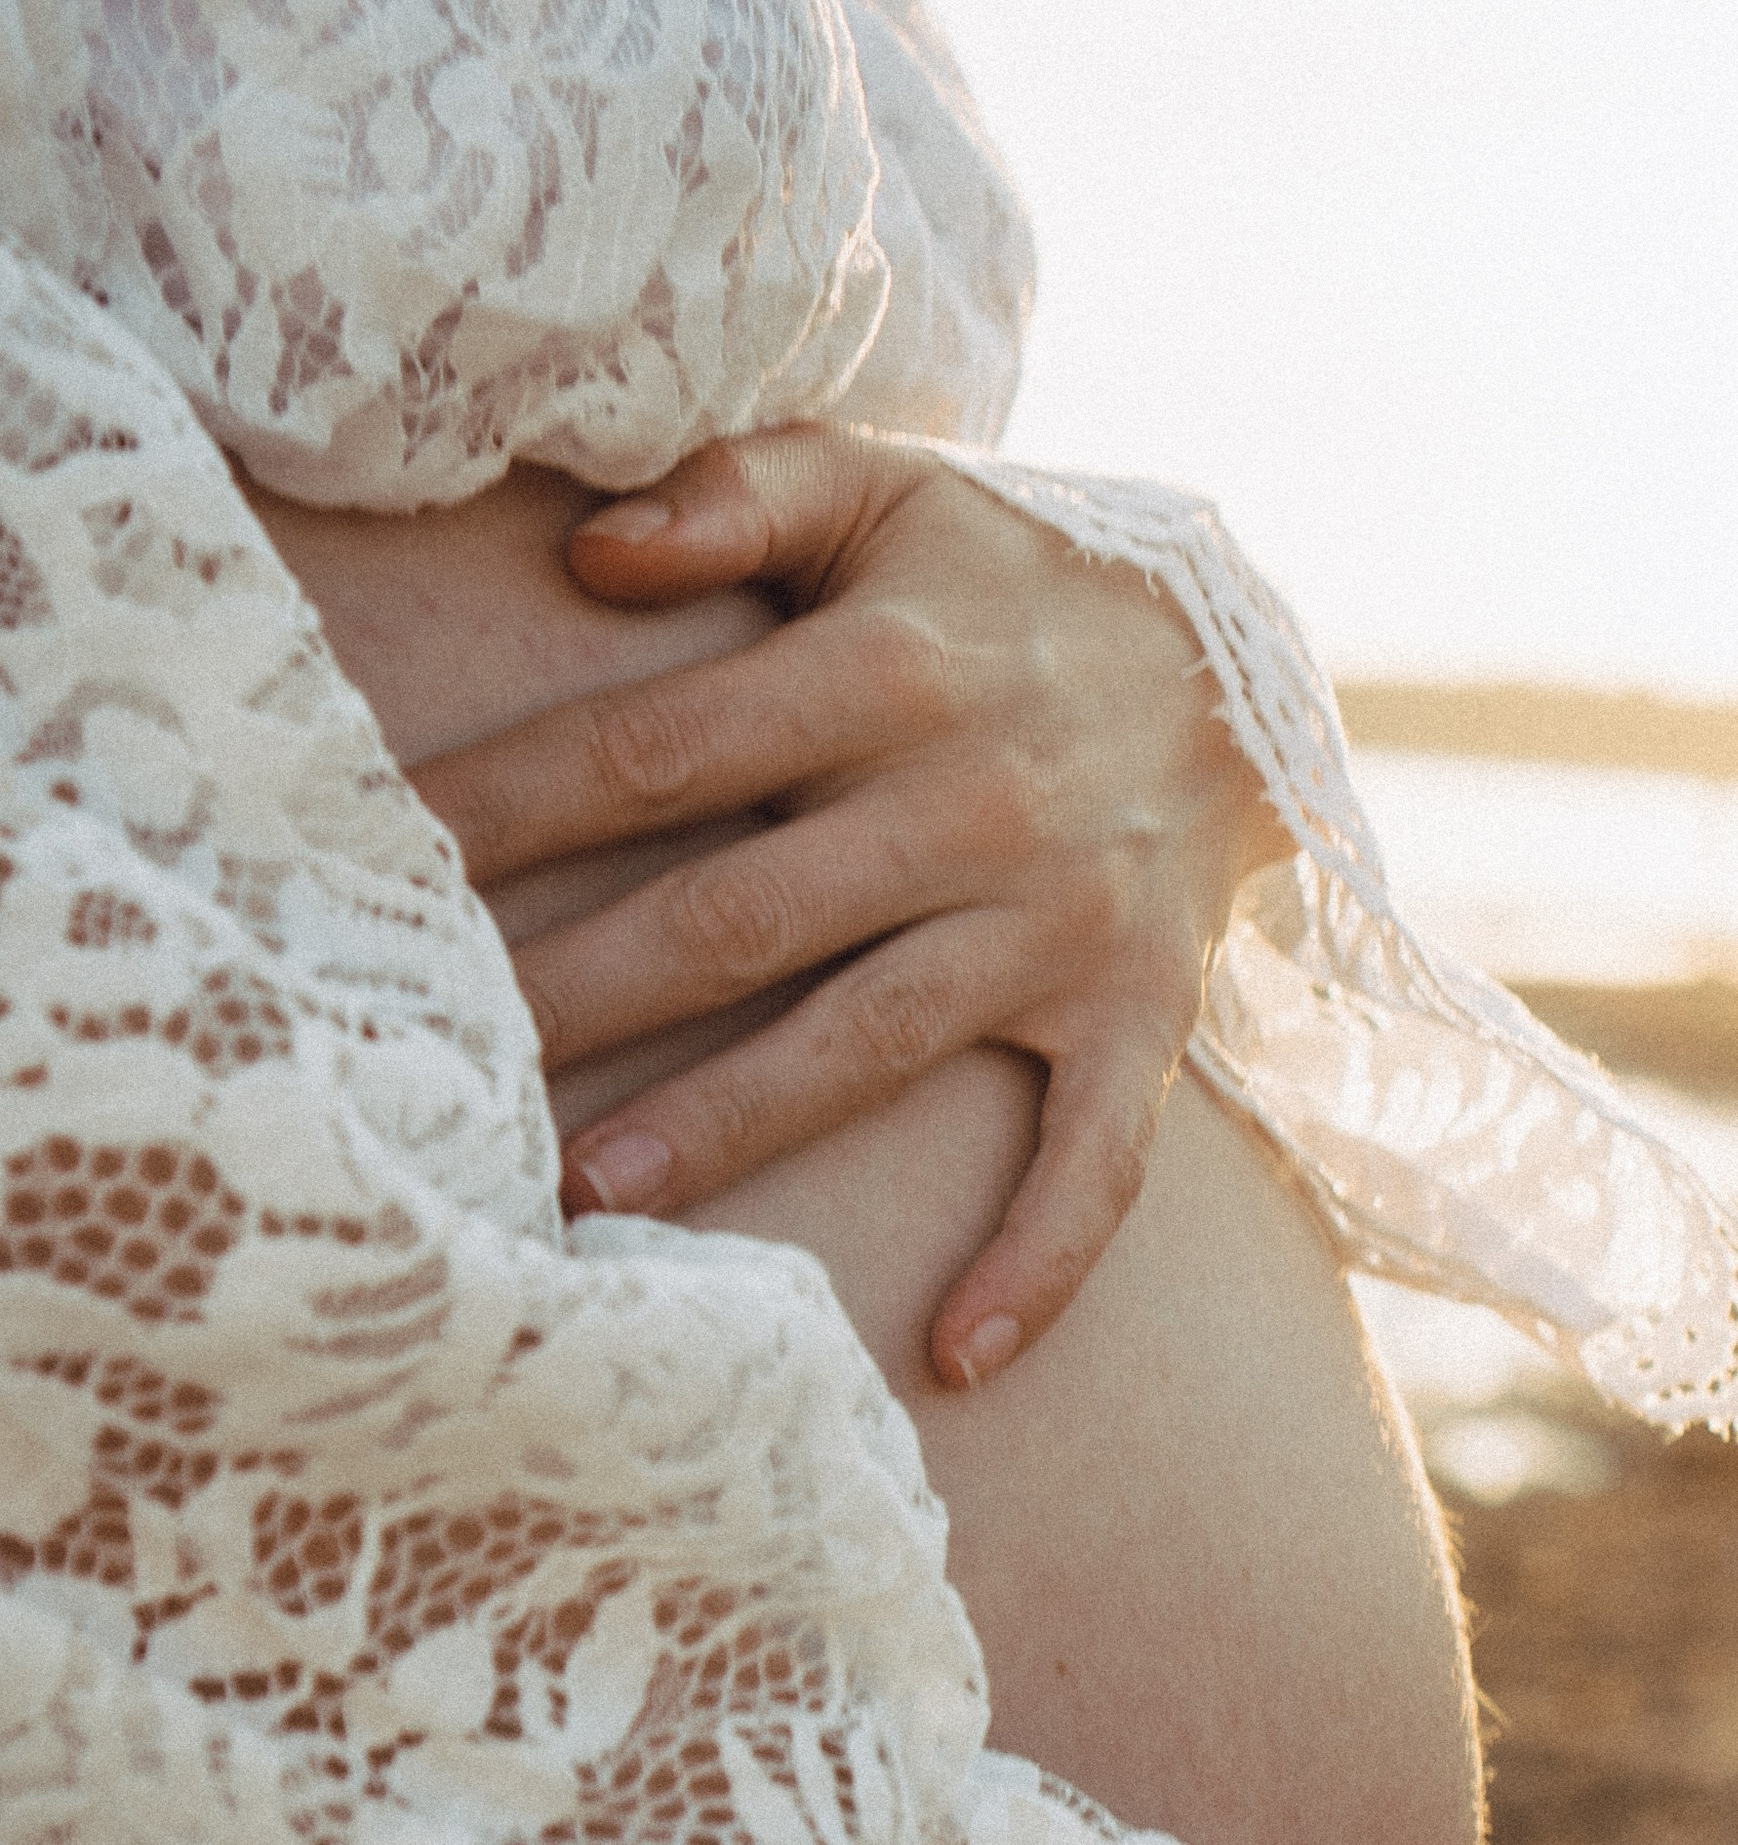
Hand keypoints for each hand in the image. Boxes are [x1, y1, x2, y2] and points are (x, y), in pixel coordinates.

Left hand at [410, 428, 1290, 1389]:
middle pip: (738, 913)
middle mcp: (972, 804)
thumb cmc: (1009, 584)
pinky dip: (1039, 1258)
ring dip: (732, 1123)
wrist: (1243, 667)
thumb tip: (590, 550)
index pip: (660, 747)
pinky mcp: (1137, 1017)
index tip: (386, 863)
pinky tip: (955, 1354)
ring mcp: (1058, 924)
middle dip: (577, 991)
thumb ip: (740, 490)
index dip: (514, 806)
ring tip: (589, 1196)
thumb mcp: (888, 489)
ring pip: (870, 1038)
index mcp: (890, 668)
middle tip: (438, 1067)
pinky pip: (1094, 1156)